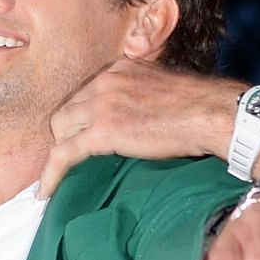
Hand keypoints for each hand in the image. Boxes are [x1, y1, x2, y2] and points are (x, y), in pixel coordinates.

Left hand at [40, 60, 236, 196]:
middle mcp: (106, 80)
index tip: (82, 134)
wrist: (213, 114)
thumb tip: (136, 118)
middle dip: (68, 134)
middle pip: (68, 109)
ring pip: (60, 130)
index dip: (81, 117)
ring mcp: (102, 104)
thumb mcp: (163, 89)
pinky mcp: (102, 131)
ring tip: (62, 174)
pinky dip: (52, 173)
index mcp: (120, 68)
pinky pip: (63, 154)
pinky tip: (47, 191)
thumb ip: (141, 96)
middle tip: (75, 157)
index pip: (85, 93)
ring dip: (62, 151)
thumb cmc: (199, 108)